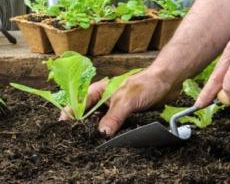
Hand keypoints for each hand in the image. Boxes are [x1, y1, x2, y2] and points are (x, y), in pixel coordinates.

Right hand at [59, 70, 177, 135]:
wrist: (166, 83)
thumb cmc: (145, 84)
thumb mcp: (126, 101)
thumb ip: (114, 116)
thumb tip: (102, 133)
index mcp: (97, 91)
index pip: (78, 104)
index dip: (69, 116)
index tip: (63, 129)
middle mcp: (102, 101)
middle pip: (86, 116)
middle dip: (82, 128)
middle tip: (77, 142)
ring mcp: (112, 110)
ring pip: (99, 123)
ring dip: (97, 133)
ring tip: (90, 146)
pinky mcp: (123, 117)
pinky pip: (112, 128)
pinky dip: (109, 135)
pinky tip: (108, 143)